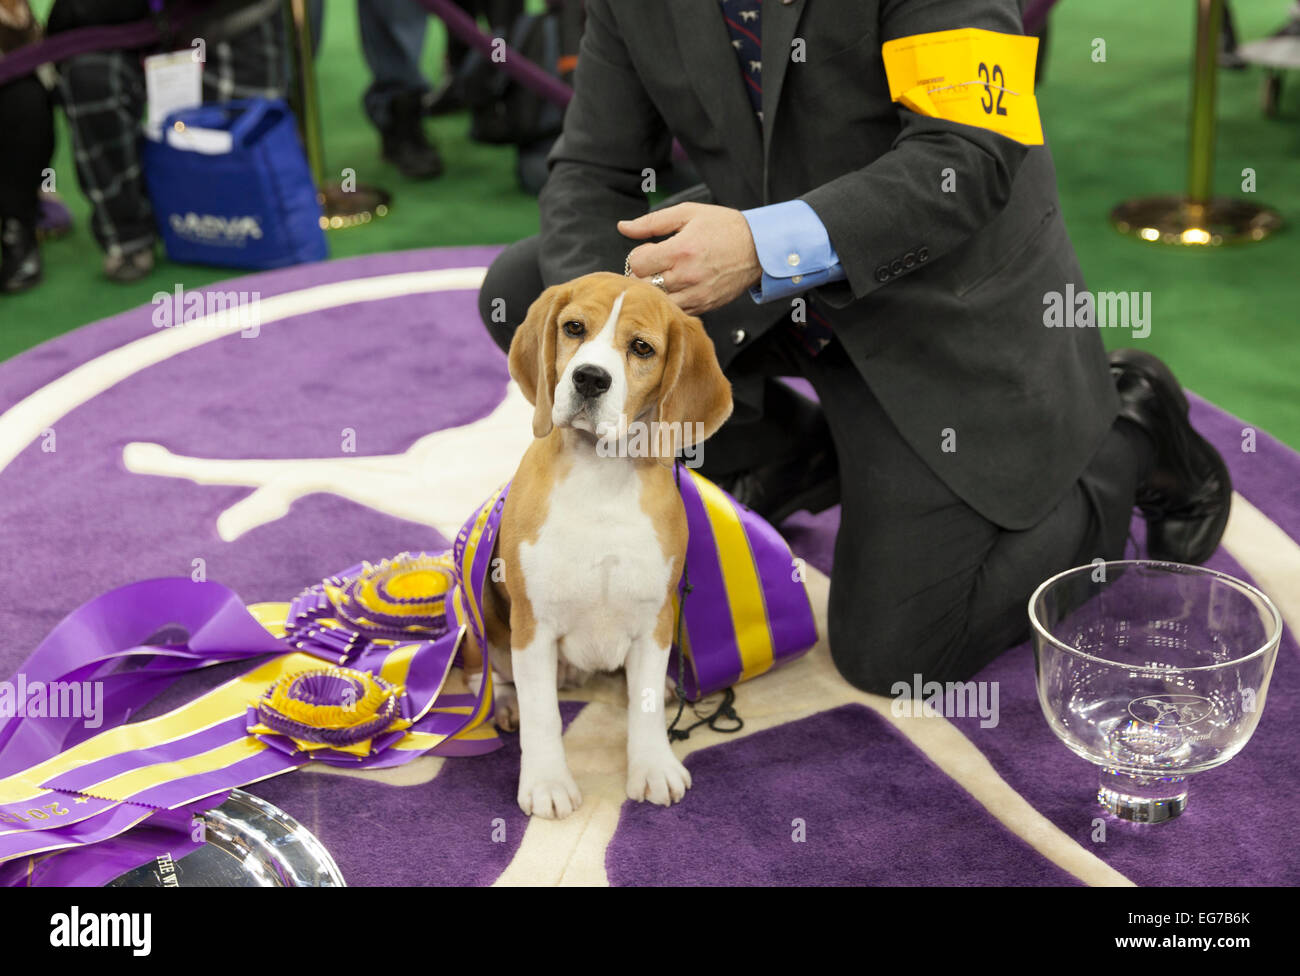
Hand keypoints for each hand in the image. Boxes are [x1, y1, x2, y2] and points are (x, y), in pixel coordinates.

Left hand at [618, 203, 761, 314]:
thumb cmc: (725, 227)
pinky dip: (671, 301)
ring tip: (667, 276)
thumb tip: (623, 227)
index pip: (637, 263)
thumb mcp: (687, 213)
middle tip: (656, 265)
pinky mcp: (704, 307)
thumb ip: (651, 222)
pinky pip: (675, 310)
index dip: (638, 255)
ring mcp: (695, 295)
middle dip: (643, 274)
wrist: (759, 248)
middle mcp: (686, 276)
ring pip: (657, 302)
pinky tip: (679, 287)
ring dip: (656, 290)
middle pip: (643, 285)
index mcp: (680, 250)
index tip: (650, 250)